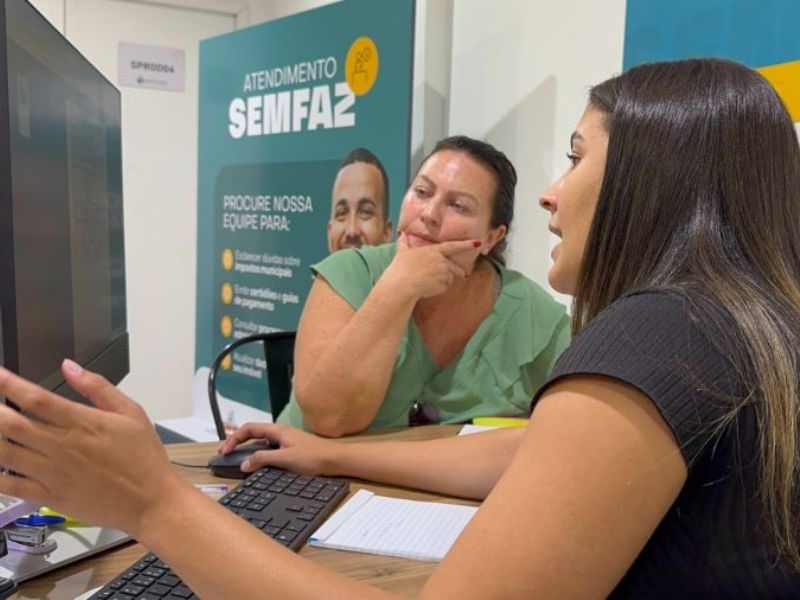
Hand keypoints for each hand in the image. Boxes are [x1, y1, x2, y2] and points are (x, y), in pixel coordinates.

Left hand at [0, 361, 183, 535]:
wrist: (152, 501)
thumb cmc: (144, 457)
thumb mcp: (131, 412)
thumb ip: (98, 387)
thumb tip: (70, 367)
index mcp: (82, 422)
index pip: (37, 399)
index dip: (10, 384)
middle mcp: (62, 446)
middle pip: (12, 425)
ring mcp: (53, 473)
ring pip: (6, 453)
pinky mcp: (51, 496)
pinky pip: (12, 486)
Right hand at [219, 422, 339, 474]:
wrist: (336, 459)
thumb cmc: (313, 457)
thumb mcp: (284, 459)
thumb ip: (263, 459)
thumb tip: (244, 464)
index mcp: (277, 430)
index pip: (249, 428)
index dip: (234, 438)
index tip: (225, 451)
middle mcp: (280, 432)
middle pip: (253, 432)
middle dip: (238, 441)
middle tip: (226, 454)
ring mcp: (286, 440)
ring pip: (261, 441)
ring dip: (248, 448)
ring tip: (238, 459)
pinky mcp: (291, 448)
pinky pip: (269, 448)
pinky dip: (259, 453)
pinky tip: (258, 464)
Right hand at [383, 232, 480, 299]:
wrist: (402, 284)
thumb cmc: (400, 268)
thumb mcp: (402, 252)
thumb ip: (404, 243)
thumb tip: (401, 234)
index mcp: (434, 250)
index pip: (453, 246)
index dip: (466, 244)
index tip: (477, 243)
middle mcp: (441, 260)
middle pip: (454, 266)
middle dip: (460, 271)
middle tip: (464, 275)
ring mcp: (444, 273)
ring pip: (449, 278)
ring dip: (443, 281)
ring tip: (428, 283)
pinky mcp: (443, 284)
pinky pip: (445, 287)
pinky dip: (439, 289)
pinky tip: (428, 288)